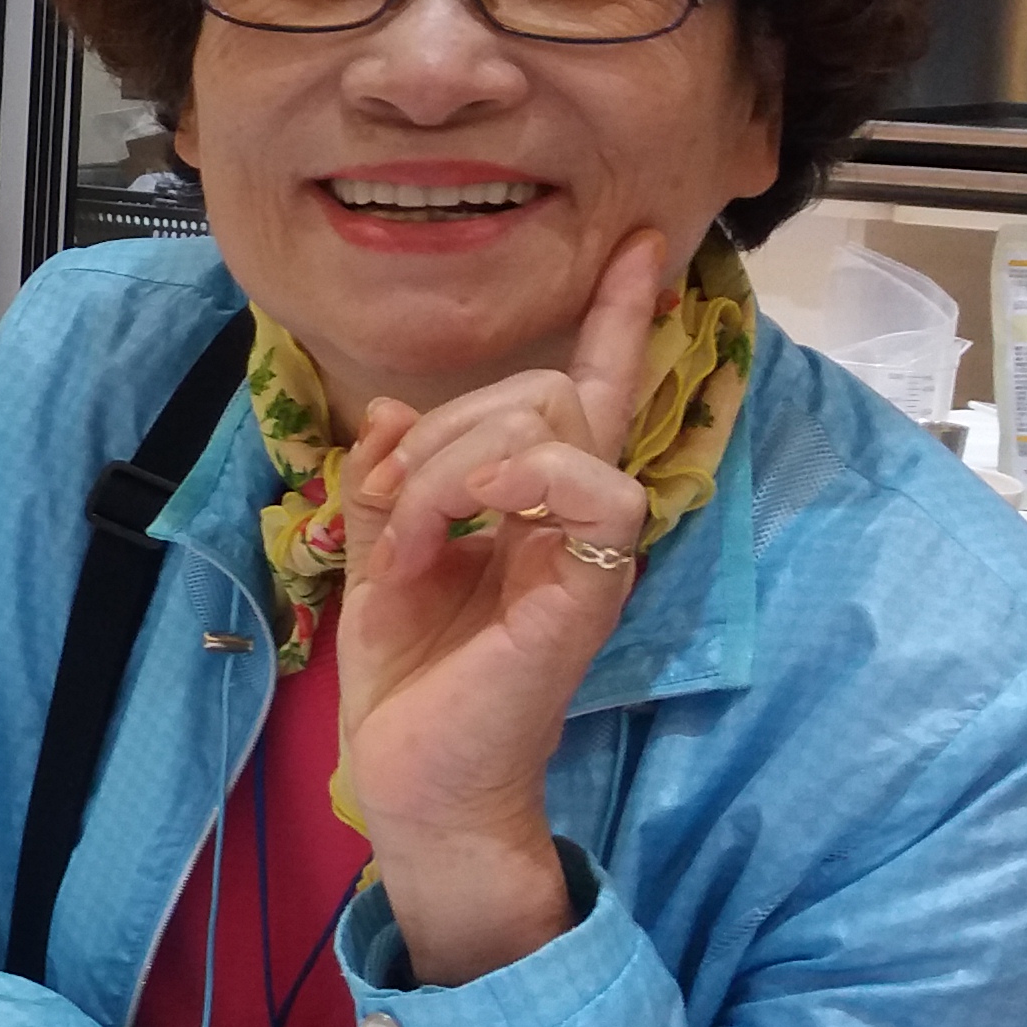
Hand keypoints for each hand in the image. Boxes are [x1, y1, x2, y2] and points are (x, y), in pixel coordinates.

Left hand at [332, 230, 670, 983]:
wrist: (414, 779)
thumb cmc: (409, 683)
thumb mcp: (381, 559)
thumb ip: (394, 481)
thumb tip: (391, 410)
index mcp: (536, 507)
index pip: (591, 392)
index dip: (620, 319)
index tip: (645, 246)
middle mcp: (577, 518)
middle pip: (543, 390)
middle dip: (445, 427)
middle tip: (388, 502)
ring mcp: (589, 549)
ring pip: (549, 420)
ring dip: (450, 463)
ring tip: (406, 539)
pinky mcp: (588, 585)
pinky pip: (579, 482)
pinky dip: (486, 488)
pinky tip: (442, 540)